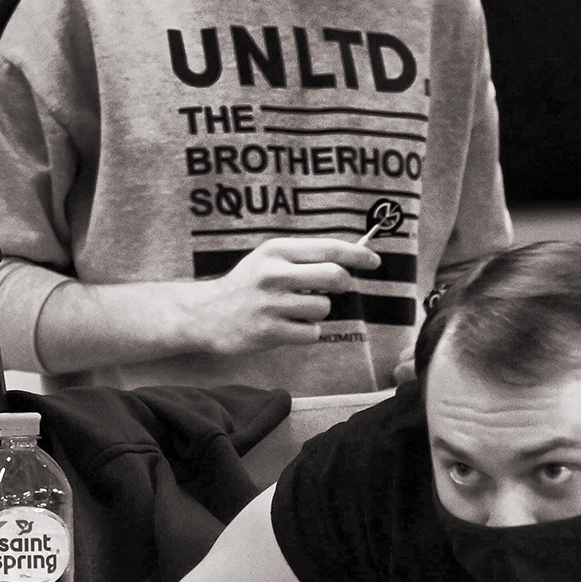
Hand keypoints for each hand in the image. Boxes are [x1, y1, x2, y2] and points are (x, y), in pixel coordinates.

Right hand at [190, 238, 380, 355]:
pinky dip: (307, 332)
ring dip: (318, 311)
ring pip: (324, 308)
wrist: (205, 314)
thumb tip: (350, 262)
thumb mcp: (268, 259)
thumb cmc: (245, 284)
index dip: (359, 255)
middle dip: (343, 284)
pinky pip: (312, 333)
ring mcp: (271, 304)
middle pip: (336, 276)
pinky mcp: (270, 331)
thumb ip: (303, 257)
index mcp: (276, 251)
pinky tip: (288, 326)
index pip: (330, 248)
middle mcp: (274, 274)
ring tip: (296, 309)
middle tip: (334, 288)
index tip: (375, 261)